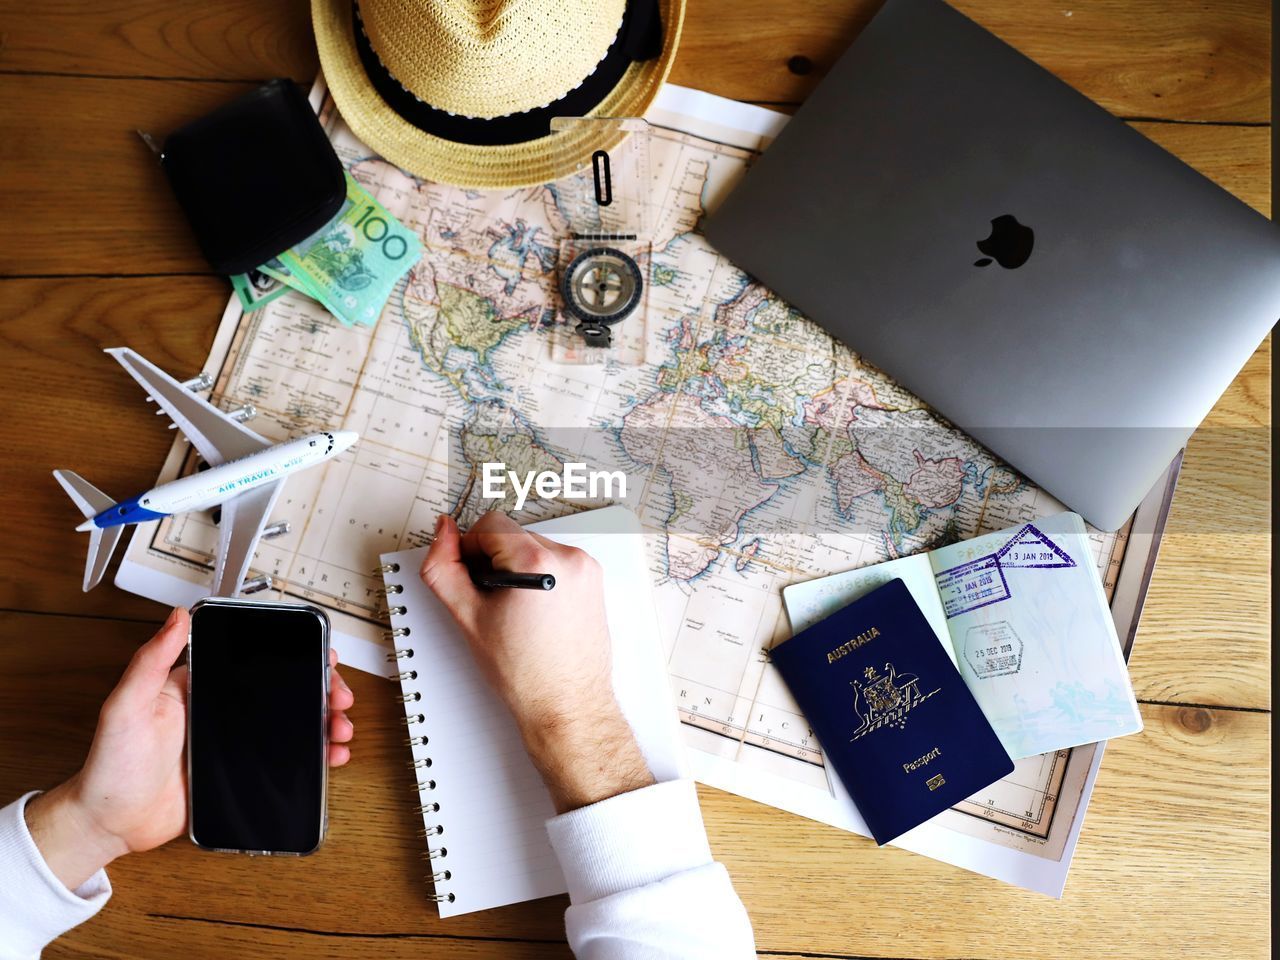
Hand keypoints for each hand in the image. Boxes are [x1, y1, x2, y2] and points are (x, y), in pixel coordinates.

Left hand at [25, 606, 356, 889]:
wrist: (111, 823)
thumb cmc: (111, 765)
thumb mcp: (126, 705)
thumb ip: (151, 660)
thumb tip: (177, 617)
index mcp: (200, 687)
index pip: (257, 662)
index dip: (295, 657)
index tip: (321, 656)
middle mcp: (222, 712)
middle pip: (286, 691)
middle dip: (321, 690)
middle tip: (339, 698)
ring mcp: (234, 744)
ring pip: (293, 725)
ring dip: (324, 723)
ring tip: (339, 730)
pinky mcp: (240, 775)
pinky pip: (286, 762)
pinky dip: (313, 758)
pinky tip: (328, 757)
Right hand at [422, 512, 652, 811]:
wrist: (566, 705)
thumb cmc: (525, 673)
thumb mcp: (468, 617)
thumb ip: (443, 568)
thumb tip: (443, 532)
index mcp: (539, 562)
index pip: (490, 524)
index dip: (469, 549)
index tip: (471, 579)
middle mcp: (570, 559)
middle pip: (513, 534)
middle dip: (494, 561)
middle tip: (491, 602)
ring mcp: (586, 570)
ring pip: (534, 548)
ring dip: (517, 568)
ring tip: (515, 611)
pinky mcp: (594, 581)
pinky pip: (556, 562)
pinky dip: (540, 577)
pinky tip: (534, 612)